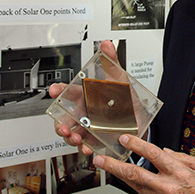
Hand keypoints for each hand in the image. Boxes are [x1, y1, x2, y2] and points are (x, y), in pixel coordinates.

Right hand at [52, 40, 120, 155]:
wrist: (140, 119)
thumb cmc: (125, 100)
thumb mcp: (120, 80)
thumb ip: (112, 62)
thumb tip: (107, 44)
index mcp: (85, 96)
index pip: (67, 92)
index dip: (58, 91)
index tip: (54, 90)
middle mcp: (83, 113)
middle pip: (63, 118)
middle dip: (60, 123)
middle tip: (63, 126)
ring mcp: (88, 128)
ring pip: (71, 134)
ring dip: (70, 137)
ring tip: (75, 138)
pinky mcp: (95, 140)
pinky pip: (85, 146)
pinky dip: (84, 148)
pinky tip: (87, 148)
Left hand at [94, 134, 194, 193]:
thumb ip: (185, 158)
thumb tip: (167, 152)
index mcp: (180, 173)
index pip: (153, 154)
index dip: (136, 145)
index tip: (125, 139)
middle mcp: (168, 186)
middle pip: (135, 173)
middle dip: (115, 165)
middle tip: (101, 158)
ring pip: (135, 186)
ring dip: (119, 176)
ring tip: (106, 167)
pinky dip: (135, 186)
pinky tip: (128, 180)